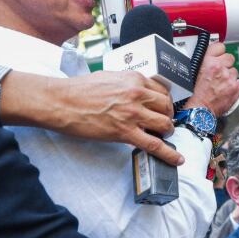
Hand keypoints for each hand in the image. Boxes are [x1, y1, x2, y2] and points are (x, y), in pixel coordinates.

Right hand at [0, 70, 183, 164]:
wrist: (61, 102)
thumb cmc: (79, 90)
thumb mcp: (109, 77)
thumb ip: (127, 84)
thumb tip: (137, 92)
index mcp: (134, 79)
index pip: (162, 91)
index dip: (165, 102)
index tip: (163, 108)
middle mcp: (137, 94)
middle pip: (166, 107)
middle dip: (167, 116)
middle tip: (163, 123)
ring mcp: (132, 114)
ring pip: (164, 125)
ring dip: (166, 132)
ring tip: (162, 136)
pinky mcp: (125, 132)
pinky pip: (155, 144)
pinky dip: (169, 154)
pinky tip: (177, 159)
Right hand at [189, 42, 238, 115]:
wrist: (200, 110)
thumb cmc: (194, 94)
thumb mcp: (194, 72)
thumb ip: (205, 62)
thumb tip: (212, 56)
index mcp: (207, 61)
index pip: (220, 46)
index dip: (219, 52)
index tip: (219, 55)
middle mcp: (219, 67)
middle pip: (230, 57)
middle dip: (226, 64)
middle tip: (220, 72)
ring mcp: (229, 77)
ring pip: (234, 71)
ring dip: (229, 76)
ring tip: (221, 84)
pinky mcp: (236, 87)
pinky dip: (234, 86)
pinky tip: (226, 90)